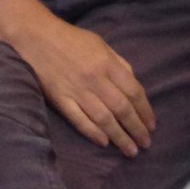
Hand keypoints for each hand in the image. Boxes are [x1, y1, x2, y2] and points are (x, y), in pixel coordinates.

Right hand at [2, 6, 155, 154]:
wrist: (37, 38)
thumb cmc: (73, 40)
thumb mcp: (102, 45)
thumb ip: (119, 64)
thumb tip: (133, 85)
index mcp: (108, 63)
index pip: (133, 91)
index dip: (145, 110)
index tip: (151, 125)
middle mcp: (95, 78)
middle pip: (121, 108)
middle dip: (136, 128)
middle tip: (145, 144)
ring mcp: (77, 91)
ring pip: (103, 118)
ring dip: (119, 137)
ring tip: (130, 150)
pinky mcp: (60, 100)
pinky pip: (79, 120)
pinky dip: (92, 133)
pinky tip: (104, 143)